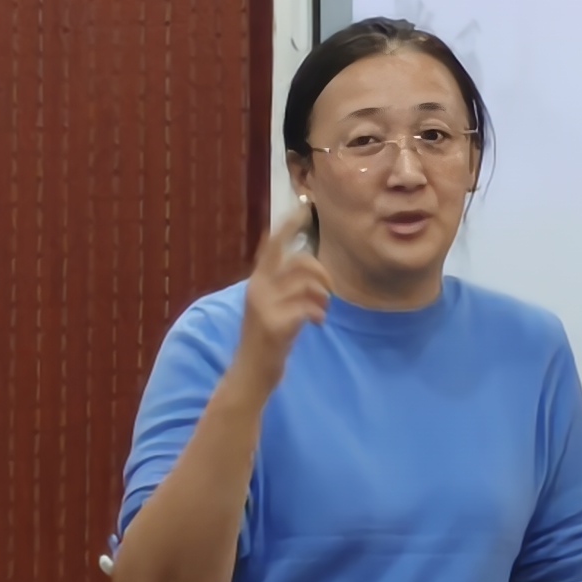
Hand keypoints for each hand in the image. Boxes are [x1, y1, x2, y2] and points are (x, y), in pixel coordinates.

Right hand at [233, 205, 331, 384]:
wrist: (252, 372)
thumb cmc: (268, 338)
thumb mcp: (270, 305)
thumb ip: (282, 284)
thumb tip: (309, 266)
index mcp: (257, 282)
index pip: (273, 246)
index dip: (288, 226)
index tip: (302, 208)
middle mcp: (258, 289)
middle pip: (299, 263)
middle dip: (322, 273)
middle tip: (329, 290)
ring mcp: (265, 306)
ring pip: (308, 286)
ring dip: (322, 298)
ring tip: (321, 312)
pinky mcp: (275, 325)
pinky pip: (308, 308)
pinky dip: (319, 314)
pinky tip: (317, 323)